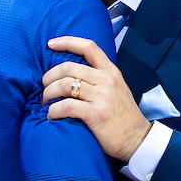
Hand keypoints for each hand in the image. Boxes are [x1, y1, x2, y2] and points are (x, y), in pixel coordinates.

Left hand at [42, 36, 150, 163]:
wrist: (137, 139)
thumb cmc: (123, 117)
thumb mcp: (117, 90)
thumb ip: (99, 79)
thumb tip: (71, 75)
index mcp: (111, 72)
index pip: (89, 47)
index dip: (67, 41)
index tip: (51, 44)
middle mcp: (106, 80)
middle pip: (68, 67)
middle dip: (48, 76)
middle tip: (43, 87)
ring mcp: (102, 96)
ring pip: (64, 85)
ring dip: (48, 94)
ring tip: (45, 103)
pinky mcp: (96, 113)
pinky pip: (66, 106)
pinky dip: (53, 110)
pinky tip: (52, 115)